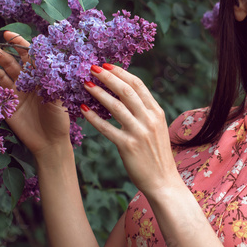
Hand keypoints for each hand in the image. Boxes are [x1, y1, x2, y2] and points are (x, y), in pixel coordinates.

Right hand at [0, 31, 73, 155]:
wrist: (50, 143)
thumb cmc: (60, 119)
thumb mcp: (60, 97)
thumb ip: (52, 79)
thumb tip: (48, 59)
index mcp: (42, 77)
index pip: (30, 56)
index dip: (20, 44)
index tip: (9, 35)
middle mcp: (28, 82)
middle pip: (14, 62)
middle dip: (4, 52)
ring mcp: (17, 92)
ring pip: (5, 72)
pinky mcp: (7, 104)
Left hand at [80, 64, 182, 195]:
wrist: (163, 182)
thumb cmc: (157, 155)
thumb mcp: (157, 128)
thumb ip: (145, 112)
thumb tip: (126, 95)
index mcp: (157, 112)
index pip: (138, 85)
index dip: (121, 72)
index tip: (107, 65)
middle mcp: (149, 119)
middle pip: (126, 90)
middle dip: (107, 77)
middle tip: (92, 68)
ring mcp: (139, 133)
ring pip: (115, 106)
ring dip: (98, 93)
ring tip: (84, 84)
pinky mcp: (127, 146)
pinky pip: (107, 128)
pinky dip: (93, 117)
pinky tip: (83, 109)